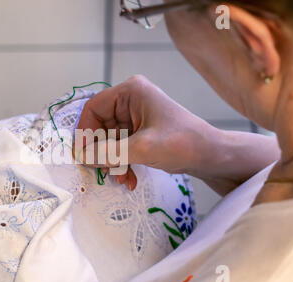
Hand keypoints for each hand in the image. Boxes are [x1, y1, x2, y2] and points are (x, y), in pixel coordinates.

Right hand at [76, 75, 216, 189]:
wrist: (211, 156)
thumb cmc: (181, 144)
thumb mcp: (141, 148)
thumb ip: (107, 152)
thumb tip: (81, 156)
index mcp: (130, 92)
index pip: (94, 108)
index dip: (84, 132)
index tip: (83, 155)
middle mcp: (131, 100)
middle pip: (100, 126)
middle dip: (101, 151)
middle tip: (103, 170)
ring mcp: (136, 116)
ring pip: (109, 140)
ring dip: (111, 161)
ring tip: (120, 178)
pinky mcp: (141, 131)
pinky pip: (120, 146)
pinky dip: (121, 162)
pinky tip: (128, 179)